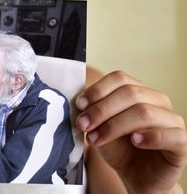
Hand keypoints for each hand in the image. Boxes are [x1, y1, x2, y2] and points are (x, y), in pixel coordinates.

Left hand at [75, 71, 186, 193]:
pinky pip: (170, 134)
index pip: (120, 78)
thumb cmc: (119, 148)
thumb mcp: (99, 128)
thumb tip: (79, 104)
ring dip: (115, 125)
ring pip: (144, 112)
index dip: (98, 90)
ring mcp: (172, 119)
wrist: (137, 177)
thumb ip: (92, 115)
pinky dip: (150, 136)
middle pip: (130, 94)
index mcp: (138, 91)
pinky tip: (135, 141)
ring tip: (96, 138)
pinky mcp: (182, 141)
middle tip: (83, 124)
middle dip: (101, 109)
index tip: (80, 105)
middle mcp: (157, 101)